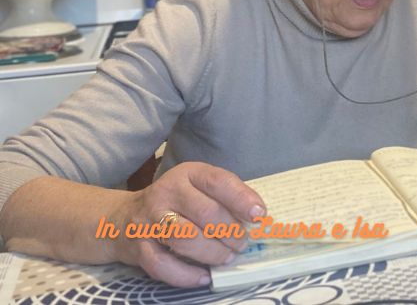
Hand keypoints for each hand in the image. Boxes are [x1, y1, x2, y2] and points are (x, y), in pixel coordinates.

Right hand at [108, 162, 264, 287]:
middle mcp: (166, 193)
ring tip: (227, 257)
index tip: (259, 215)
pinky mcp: (138, 248)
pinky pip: (163, 265)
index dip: (242, 199)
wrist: (122, 218)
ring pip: (186, 238)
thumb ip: (225, 197)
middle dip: (231, 232)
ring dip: (213, 252)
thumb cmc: (175, 202)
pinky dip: (187, 275)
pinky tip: (204, 276)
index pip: (218, 181)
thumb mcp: (198, 187)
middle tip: (241, 243)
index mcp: (187, 174)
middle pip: (206, 213)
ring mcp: (149, 221)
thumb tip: (257, 218)